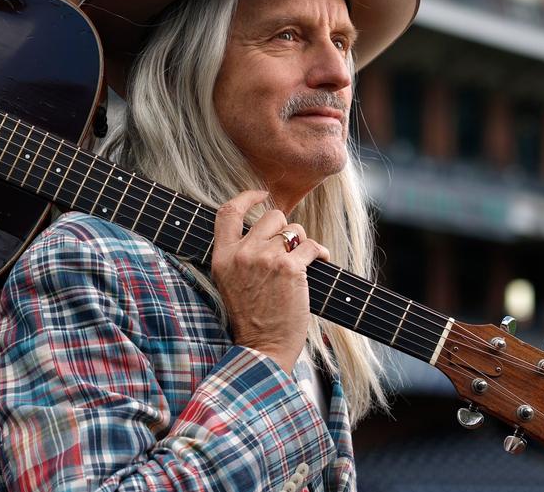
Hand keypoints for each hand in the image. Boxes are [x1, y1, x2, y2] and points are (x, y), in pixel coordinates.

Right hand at [211, 190, 329, 372]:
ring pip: (294, 230)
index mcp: (222, 257)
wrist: (263, 348)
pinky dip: (320, 253)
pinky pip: (312, 246)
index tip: (261, 194)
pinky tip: (321, 262)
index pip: (228, 212)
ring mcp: (266, 260)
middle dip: (285, 227)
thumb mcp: (230, 282)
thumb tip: (264, 230)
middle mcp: (242, 254)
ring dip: (302, 242)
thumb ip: (239, 254)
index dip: (247, 197)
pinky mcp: (290, 269)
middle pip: (270, 217)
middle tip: (290, 247)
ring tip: (303, 261)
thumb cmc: (251, 318)